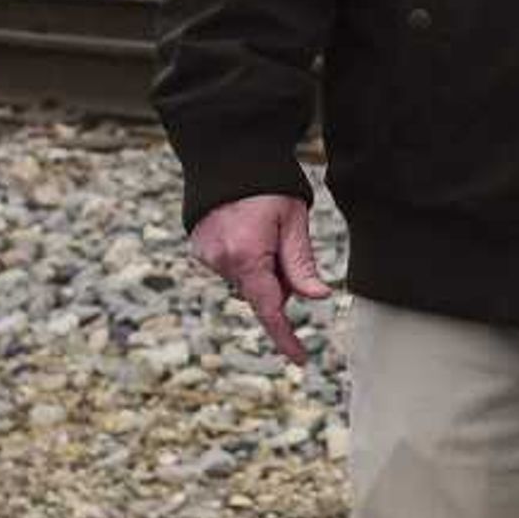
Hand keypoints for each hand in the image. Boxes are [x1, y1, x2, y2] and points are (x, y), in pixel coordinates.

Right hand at [189, 192, 331, 363]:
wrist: (226, 157)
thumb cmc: (267, 185)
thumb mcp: (293, 221)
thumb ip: (301, 264)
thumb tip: (317, 297)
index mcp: (247, 257)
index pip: (270, 310)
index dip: (286, 338)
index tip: (301, 360)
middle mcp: (222, 262)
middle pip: (262, 293)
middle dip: (280, 282)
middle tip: (286, 242)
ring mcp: (207, 257)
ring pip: (248, 281)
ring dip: (262, 269)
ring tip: (263, 230)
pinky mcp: (201, 250)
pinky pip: (232, 268)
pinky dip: (245, 260)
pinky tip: (247, 231)